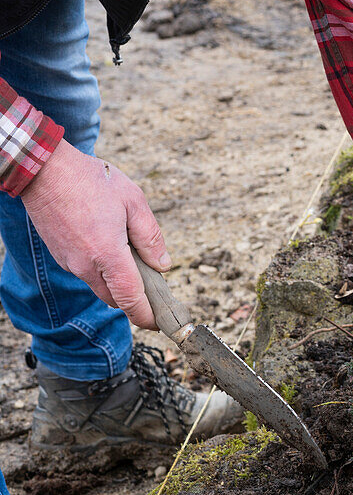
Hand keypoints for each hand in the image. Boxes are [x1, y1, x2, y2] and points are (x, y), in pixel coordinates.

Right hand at [20, 139, 170, 329]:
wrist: (46, 172)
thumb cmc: (92, 181)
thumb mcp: (134, 201)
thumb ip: (150, 236)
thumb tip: (163, 264)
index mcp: (107, 255)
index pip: (130, 300)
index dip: (147, 316)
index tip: (161, 322)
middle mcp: (85, 266)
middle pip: (115, 298)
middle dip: (136, 299)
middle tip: (156, 285)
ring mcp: (70, 262)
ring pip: (100, 285)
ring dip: (119, 281)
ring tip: (135, 255)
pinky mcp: (61, 255)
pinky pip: (87, 271)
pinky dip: (103, 268)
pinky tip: (112, 243)